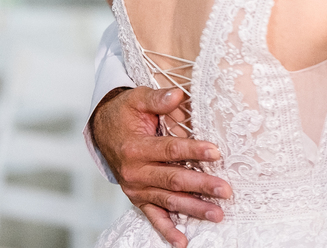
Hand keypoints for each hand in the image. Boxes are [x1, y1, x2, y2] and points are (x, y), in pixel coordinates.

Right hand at [91, 86, 230, 247]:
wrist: (102, 130)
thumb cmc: (124, 113)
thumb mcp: (137, 99)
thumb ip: (157, 98)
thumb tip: (177, 94)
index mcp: (135, 148)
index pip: (170, 150)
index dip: (193, 150)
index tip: (216, 152)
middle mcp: (135, 172)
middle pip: (173, 179)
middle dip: (201, 185)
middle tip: (225, 190)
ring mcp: (136, 188)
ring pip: (169, 201)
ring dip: (194, 208)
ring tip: (217, 214)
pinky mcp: (138, 198)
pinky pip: (153, 216)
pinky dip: (167, 230)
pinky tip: (182, 241)